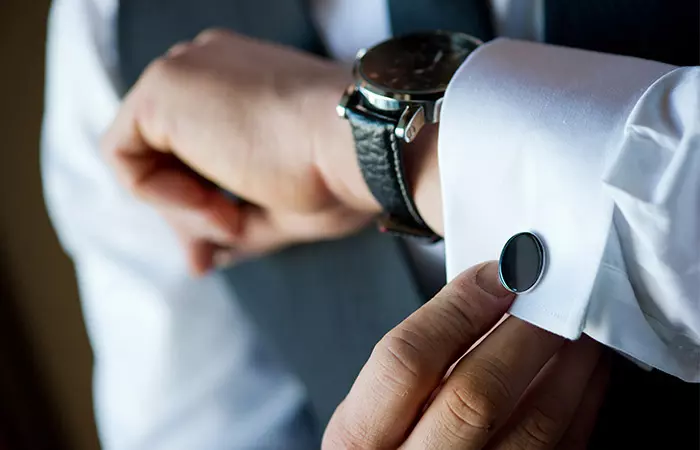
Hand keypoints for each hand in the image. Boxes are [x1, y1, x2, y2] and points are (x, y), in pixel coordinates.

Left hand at [102, 29, 381, 274]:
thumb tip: (203, 257)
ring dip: (183, 209)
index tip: (220, 245)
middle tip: (207, 258)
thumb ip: (234, 225)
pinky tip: (214, 205)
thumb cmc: (340, 176)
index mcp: (241, 85)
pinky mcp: (162, 87)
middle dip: (183, 215)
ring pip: (146, 157)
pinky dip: (162, 197)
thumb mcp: (281, 208)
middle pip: (165, 153)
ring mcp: (183, 71)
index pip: (194, 146)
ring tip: (232, 222)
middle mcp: (209, 69)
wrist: (363, 146)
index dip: (197, 204)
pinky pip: (126, 156)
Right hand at [324, 262, 608, 449]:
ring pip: (534, 426)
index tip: (499, 274)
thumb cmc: (387, 448)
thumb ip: (413, 361)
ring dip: (567, 365)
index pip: (406, 361)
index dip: (458, 309)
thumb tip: (485, 294)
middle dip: (524, 333)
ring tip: (578, 326)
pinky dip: (581, 405)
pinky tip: (584, 375)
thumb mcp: (371, 410)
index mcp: (360, 440)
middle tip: (554, 292)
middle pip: (477, 395)